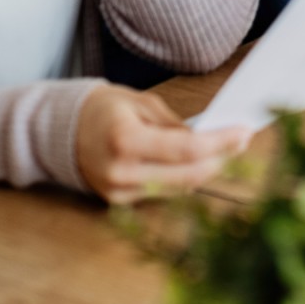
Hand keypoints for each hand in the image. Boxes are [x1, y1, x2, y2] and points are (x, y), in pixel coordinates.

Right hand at [74, 84, 250, 203]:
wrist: (60, 132)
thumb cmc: (103, 109)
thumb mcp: (141, 102)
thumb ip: (175, 124)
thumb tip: (210, 136)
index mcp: (125, 139)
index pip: (186, 149)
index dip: (221, 143)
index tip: (244, 132)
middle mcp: (121, 171)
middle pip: (187, 176)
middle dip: (222, 159)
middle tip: (244, 141)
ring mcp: (118, 192)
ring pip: (179, 188)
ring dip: (208, 171)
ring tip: (229, 150)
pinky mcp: (119, 201)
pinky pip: (163, 193)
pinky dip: (185, 178)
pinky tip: (202, 163)